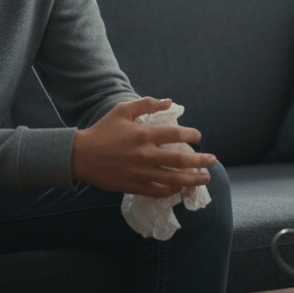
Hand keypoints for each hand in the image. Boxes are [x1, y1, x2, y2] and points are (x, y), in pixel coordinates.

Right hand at [70, 98, 215, 197]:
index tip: (198, 136)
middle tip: (213, 160)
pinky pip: (158, 190)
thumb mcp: (122, 110)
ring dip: (192, 179)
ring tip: (205, 178)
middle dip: (200, 160)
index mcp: (143, 134)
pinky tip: (180, 188)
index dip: (191, 135)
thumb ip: (146, 104)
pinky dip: (171, 190)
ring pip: (173, 178)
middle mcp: (145, 154)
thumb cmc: (102, 131)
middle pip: (180, 160)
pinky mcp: (134, 186)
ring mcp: (140, 172)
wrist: (80, 156)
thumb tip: (169, 102)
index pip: (175, 134)